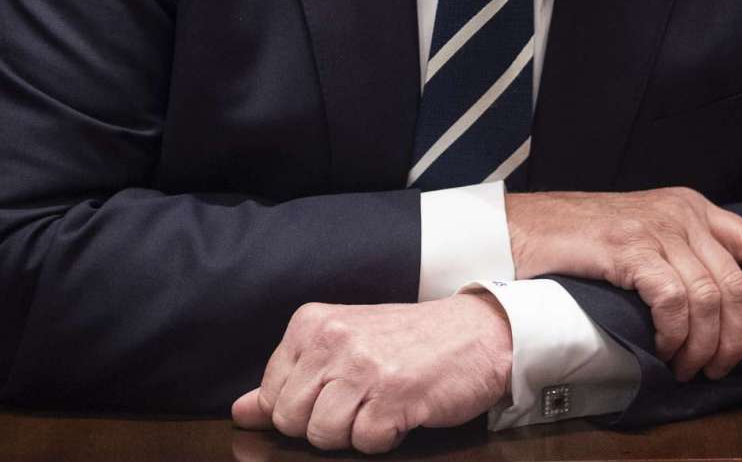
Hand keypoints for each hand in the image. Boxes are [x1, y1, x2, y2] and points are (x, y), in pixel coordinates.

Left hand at [231, 292, 511, 453]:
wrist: (476, 332)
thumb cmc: (407, 340)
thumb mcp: (341, 345)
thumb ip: (289, 377)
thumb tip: (241, 410)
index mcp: (312, 323)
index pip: (270, 394)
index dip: (302, 407)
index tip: (335, 390)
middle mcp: (333, 338)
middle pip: (290, 420)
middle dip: (323, 424)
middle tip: (359, 400)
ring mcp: (362, 366)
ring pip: (322, 435)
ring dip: (354, 433)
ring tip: (379, 404)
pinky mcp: (393, 394)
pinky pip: (364, 444)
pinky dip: (384, 438)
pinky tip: (401, 411)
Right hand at [505, 186, 741, 381]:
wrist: (527, 228)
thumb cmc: (582, 240)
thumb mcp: (645, 235)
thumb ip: (681, 253)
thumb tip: (720, 306)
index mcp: (689, 206)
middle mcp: (681, 212)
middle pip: (734, 284)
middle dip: (734, 337)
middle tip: (715, 369)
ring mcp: (656, 227)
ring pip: (708, 299)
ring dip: (702, 345)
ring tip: (684, 366)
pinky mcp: (631, 248)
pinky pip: (674, 301)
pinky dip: (674, 334)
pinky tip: (662, 349)